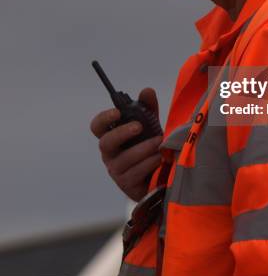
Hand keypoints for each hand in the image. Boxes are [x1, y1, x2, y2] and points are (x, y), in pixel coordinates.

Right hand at [90, 87, 162, 201]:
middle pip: (105, 142)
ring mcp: (116, 170)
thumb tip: (147, 91)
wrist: (161, 175)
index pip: (98, 126)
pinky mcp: (126, 184)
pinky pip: (135, 173)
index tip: (118, 112)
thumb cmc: (150, 147)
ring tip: (159, 142)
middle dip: (122, 133)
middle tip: (139, 126)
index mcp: (112, 135)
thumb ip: (148, 108)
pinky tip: (160, 158)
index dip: (104, 118)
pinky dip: (149, 163)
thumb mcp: (151, 125)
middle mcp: (110, 153)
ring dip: (144, 148)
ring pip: (124, 159)